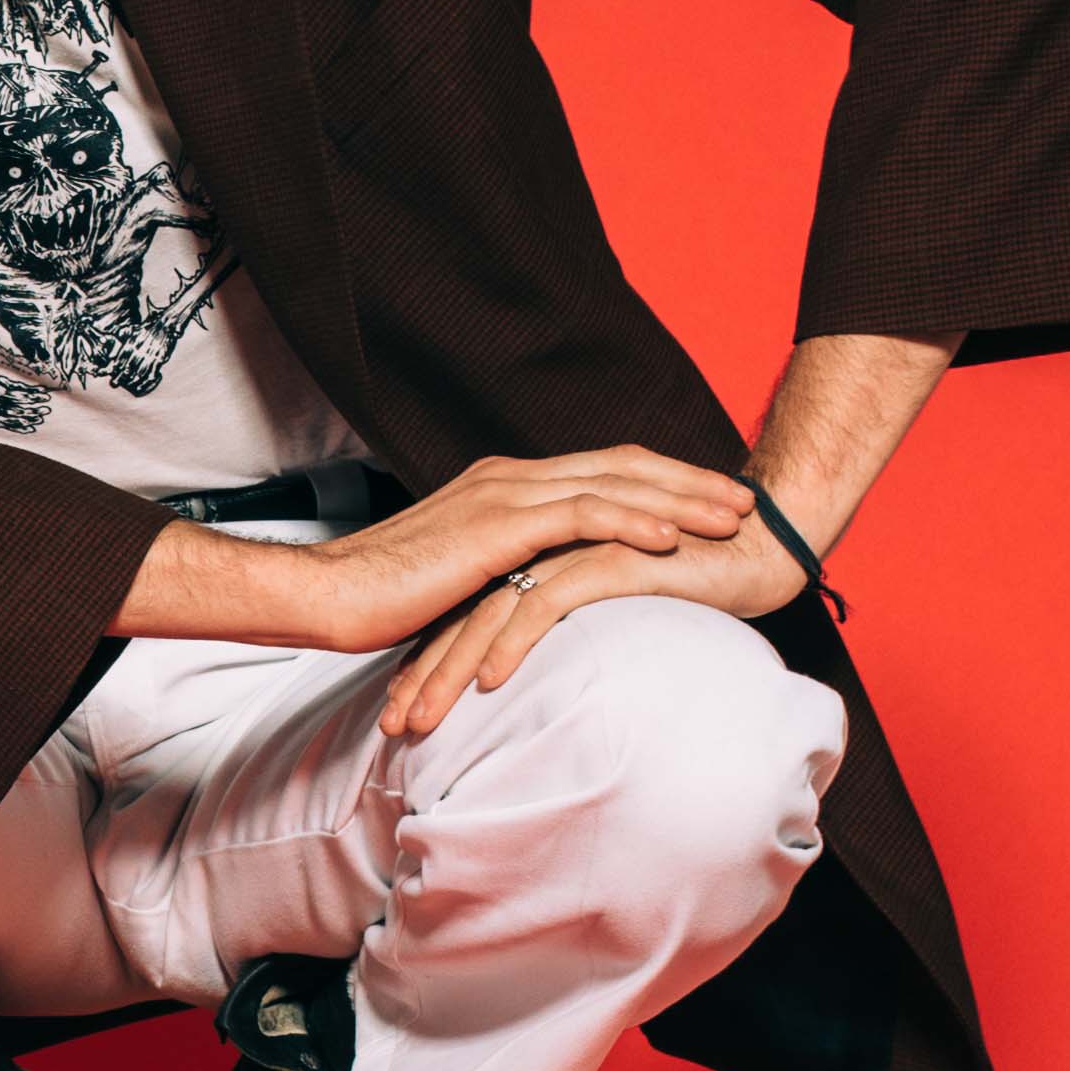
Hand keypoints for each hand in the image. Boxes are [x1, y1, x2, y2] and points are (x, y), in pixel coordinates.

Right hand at [119, 447, 754, 649]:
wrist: (326, 595)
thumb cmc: (381, 599)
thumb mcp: (459, 581)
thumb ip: (502, 576)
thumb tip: (535, 603)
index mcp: (503, 485)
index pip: (598, 472)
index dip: (658, 483)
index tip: (705, 502)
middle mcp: (510, 477)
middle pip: (620, 467)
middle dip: (687, 481)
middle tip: (742, 499)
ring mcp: (503, 496)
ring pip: (613, 485)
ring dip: (679, 499)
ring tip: (729, 516)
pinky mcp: (496, 528)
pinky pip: (581, 516)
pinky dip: (632, 523)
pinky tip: (673, 539)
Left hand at [380, 506, 803, 743]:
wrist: (763, 541)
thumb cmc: (698, 580)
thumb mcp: (617, 614)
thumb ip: (575, 629)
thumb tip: (546, 684)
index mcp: (543, 555)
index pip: (469, 609)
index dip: (434, 659)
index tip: (405, 712)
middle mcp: (548, 547)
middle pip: (465, 611)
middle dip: (425, 672)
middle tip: (396, 726)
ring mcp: (575, 548)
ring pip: (492, 610)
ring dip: (451, 669)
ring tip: (424, 720)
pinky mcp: (609, 558)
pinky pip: (546, 602)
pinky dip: (512, 643)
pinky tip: (490, 682)